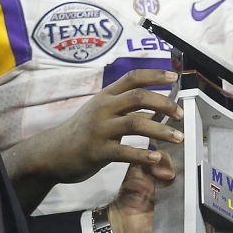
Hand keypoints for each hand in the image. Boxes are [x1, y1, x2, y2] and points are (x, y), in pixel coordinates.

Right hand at [3, 69, 184, 211]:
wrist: (51, 153)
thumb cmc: (82, 132)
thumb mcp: (100, 113)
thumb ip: (125, 108)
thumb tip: (156, 108)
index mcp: (105, 96)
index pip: (132, 78)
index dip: (155, 75)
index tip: (174, 76)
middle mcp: (103, 108)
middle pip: (138, 97)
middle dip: (164, 103)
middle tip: (180, 114)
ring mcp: (99, 129)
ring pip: (136, 123)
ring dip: (161, 130)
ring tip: (178, 137)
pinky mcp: (97, 151)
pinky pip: (124, 151)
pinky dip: (142, 154)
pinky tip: (157, 157)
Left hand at [110, 153, 232, 232]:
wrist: (123, 224)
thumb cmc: (133, 195)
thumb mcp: (143, 168)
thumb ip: (156, 160)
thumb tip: (172, 169)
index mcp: (187, 175)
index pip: (217, 164)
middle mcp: (199, 192)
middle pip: (232, 182)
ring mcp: (202, 210)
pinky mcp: (201, 227)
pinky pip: (225, 221)